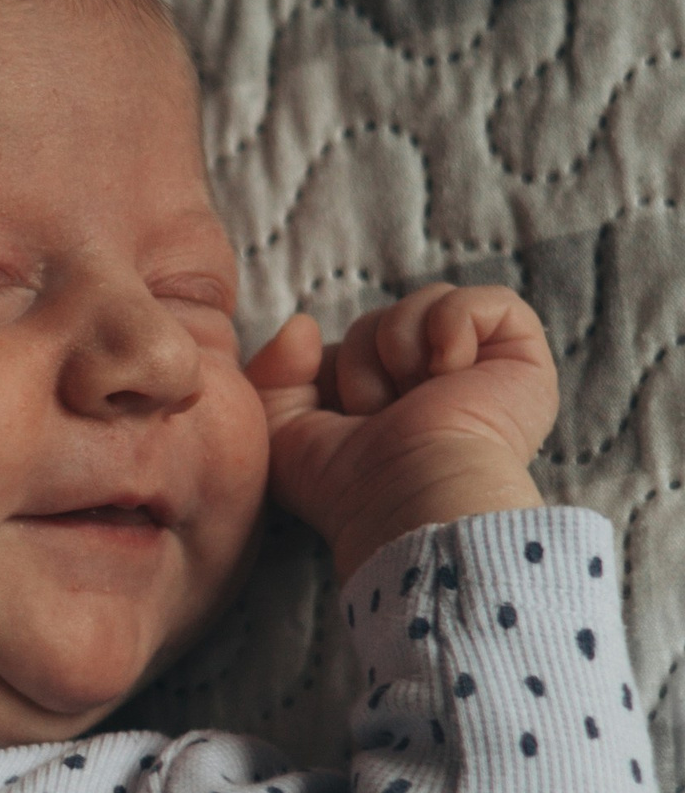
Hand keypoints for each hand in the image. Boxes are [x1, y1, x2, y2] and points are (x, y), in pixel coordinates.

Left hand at [250, 284, 556, 577]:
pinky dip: (451, 325)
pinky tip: (450, 372)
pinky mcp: (520, 355)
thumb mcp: (282, 434)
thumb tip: (304, 325)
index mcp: (391, 406)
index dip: (336, 371)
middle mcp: (437, 387)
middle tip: (380, 414)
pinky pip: (479, 299)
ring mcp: (481, 370)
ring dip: (400, 347)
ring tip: (415, 396)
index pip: (353, 345)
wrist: (408, 493)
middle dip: (364, 362)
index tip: (344, 418)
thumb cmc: (347, 486)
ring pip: (424, 303)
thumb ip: (271, 376)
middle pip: (381, 320)